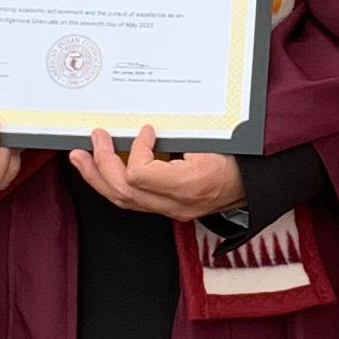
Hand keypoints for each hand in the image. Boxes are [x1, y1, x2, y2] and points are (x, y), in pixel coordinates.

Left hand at [66, 126, 246, 220]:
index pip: (140, 174)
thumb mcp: (214, 140)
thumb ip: (179, 137)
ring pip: (123, 201)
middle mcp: (177, 204)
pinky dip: (113, 185)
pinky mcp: (170, 210)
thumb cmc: (240, 160)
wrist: (257, 185)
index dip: (134, 149)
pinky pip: (133, 202)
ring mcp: (173, 211)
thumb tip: (146, 127)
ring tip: (80, 159)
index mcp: (190, 186)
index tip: (144, 131)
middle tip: (93, 140)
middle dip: (101, 164)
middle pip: (124, 192)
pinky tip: (101, 171)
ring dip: (97, 178)